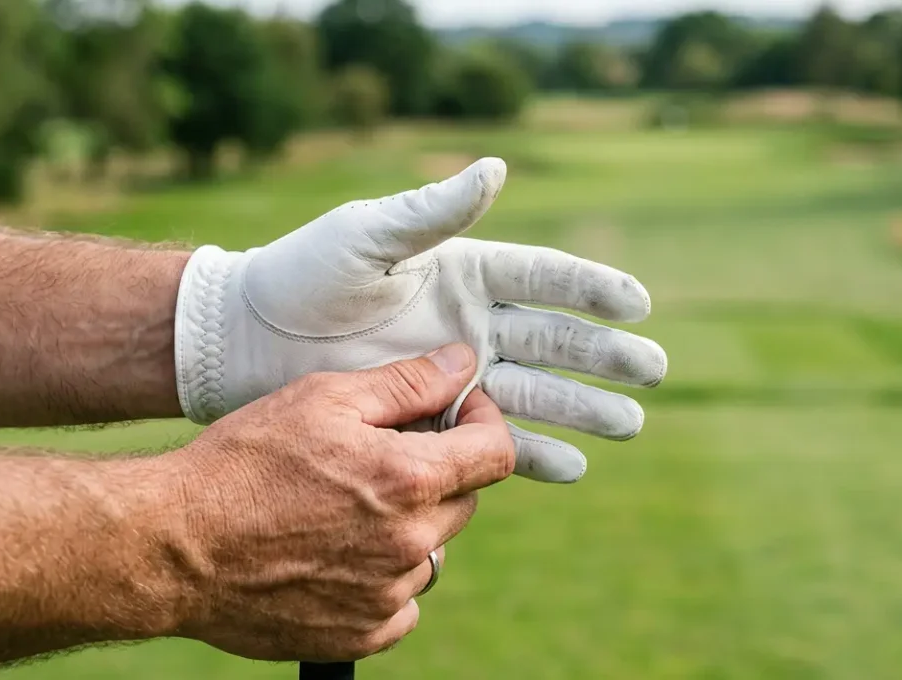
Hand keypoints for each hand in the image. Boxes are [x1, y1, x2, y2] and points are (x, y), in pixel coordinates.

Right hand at [156, 344, 512, 661]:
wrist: (174, 547)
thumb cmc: (241, 464)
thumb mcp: (323, 400)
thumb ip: (406, 384)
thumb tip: (461, 365)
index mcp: (407, 481)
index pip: (496, 454)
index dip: (484, 424)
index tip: (457, 413)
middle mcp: (407, 545)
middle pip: (463, 501)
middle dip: (436, 473)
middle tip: (379, 457)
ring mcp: (385, 597)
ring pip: (430, 553)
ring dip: (407, 529)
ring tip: (343, 510)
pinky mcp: (360, 635)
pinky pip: (402, 605)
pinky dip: (383, 581)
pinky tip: (335, 557)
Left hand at [175, 157, 666, 481]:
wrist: (249, 340)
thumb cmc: (304, 276)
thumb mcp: (368, 238)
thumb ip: (433, 212)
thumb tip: (497, 168)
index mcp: (463, 273)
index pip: (544, 278)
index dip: (593, 289)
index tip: (638, 304)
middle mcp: (471, 324)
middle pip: (556, 341)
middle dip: (605, 357)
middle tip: (653, 372)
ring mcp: (456, 376)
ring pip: (537, 394)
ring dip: (584, 410)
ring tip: (630, 426)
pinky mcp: (432, 420)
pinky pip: (494, 440)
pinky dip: (533, 454)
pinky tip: (572, 467)